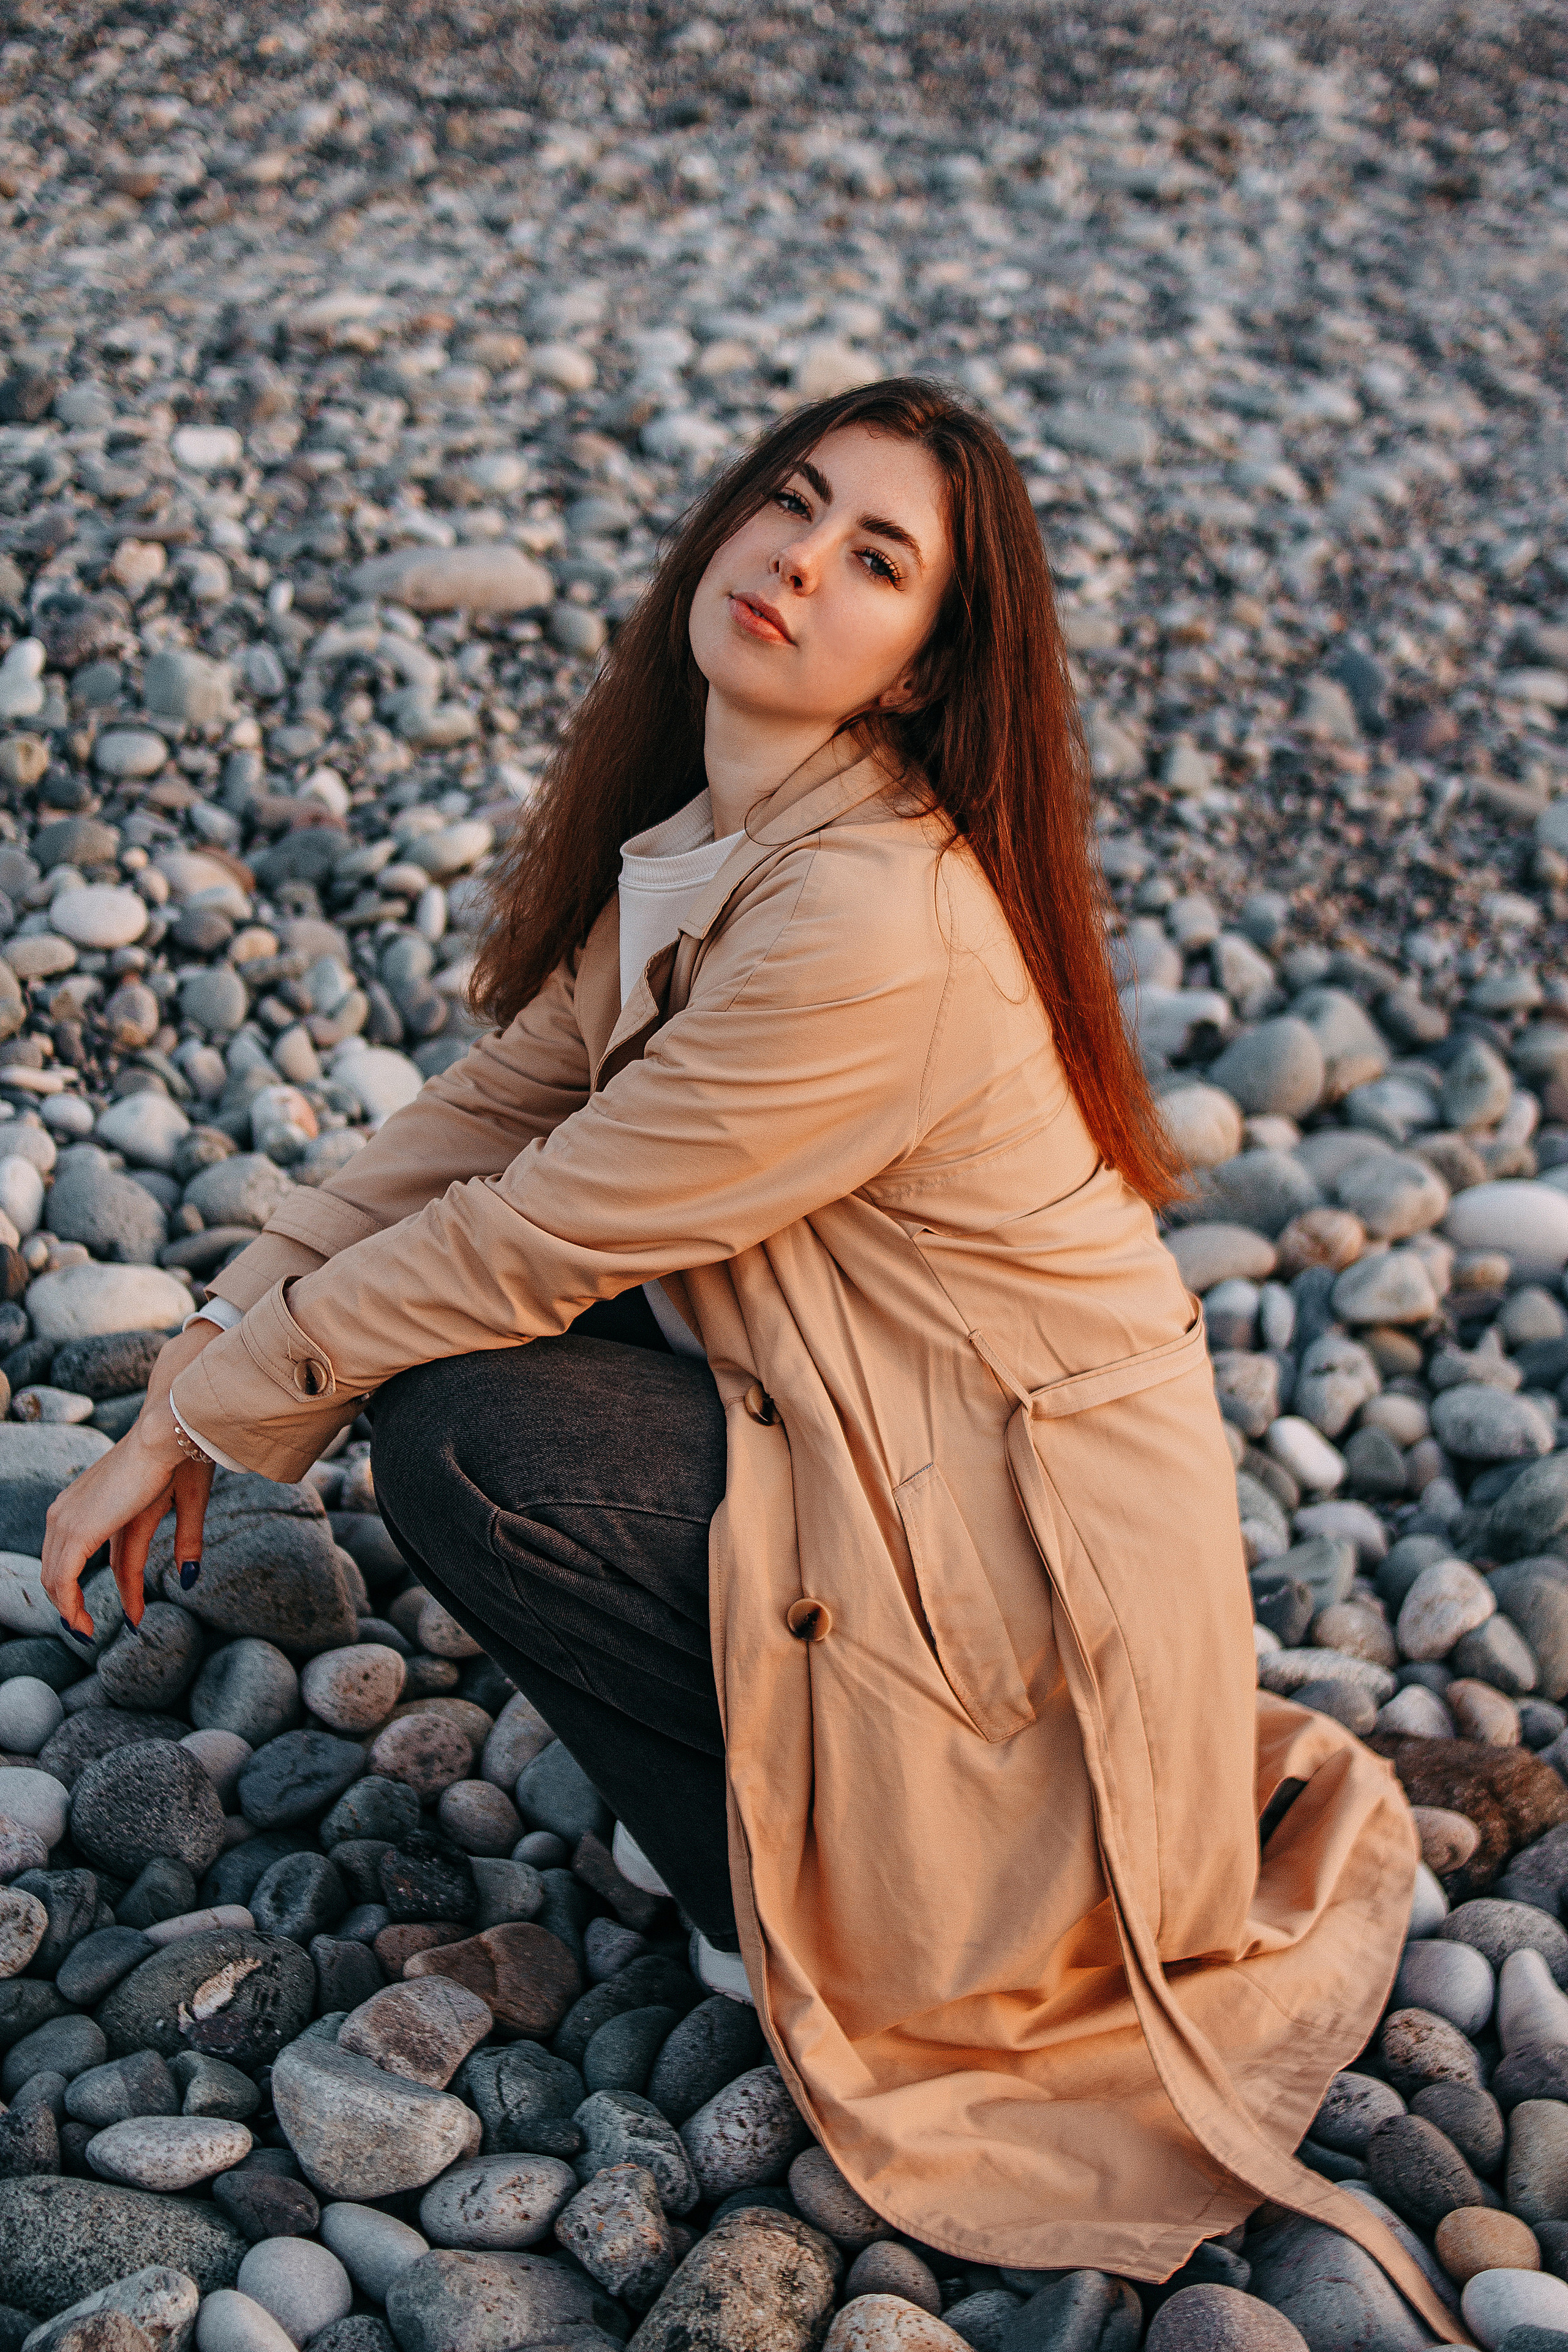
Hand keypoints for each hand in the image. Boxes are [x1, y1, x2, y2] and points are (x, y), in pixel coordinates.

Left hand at [40, 1320, 221, 1645]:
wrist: (169, 1431)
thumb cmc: (185, 1455)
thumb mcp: (189, 1504)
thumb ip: (187, 1542)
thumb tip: (189, 1579)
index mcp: (104, 1500)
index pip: (102, 1552)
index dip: (119, 1587)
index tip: (132, 1617)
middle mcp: (78, 1510)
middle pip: (68, 1566)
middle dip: (76, 1601)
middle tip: (92, 1630)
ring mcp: (71, 1518)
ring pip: (58, 1574)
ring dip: (70, 1608)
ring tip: (86, 1632)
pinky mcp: (76, 1530)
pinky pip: (63, 1578)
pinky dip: (68, 1603)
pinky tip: (80, 1622)